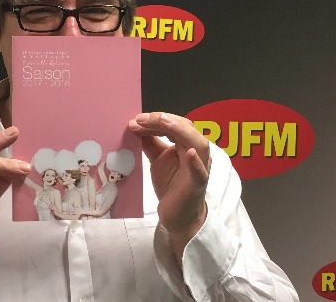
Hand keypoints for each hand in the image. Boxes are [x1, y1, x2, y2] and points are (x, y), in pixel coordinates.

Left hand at [128, 112, 209, 243]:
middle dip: (162, 121)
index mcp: (186, 144)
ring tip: (162, 122)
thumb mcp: (158, 159)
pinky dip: (195, 162)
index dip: (155, 119)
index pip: (174, 124)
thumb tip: (137, 126)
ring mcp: (200, 167)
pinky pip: (200, 172)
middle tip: (140, 119)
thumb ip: (151, 142)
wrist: (179, 215)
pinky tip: (189, 153)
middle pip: (185, 128)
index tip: (136, 120)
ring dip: (179, 130)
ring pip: (197, 143)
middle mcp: (196, 152)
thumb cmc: (172, 185)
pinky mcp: (197, 184)